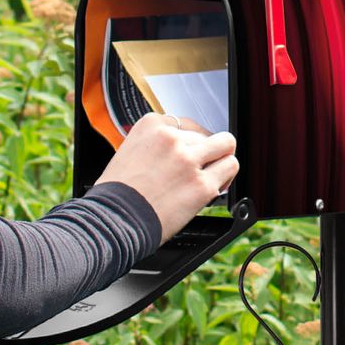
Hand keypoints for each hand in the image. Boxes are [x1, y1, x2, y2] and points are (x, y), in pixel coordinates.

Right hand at [93, 111, 238, 242]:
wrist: (115, 220)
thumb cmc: (116, 193)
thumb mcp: (129, 151)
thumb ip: (154, 144)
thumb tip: (174, 149)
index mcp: (151, 125)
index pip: (186, 124)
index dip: (189, 141)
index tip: (188, 152)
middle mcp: (171, 138)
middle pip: (205, 135)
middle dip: (204, 151)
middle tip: (199, 166)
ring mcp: (188, 160)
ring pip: (226, 145)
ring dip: (221, 158)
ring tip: (214, 172)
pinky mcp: (202, 184)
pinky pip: (229, 168)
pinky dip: (225, 177)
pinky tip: (214, 186)